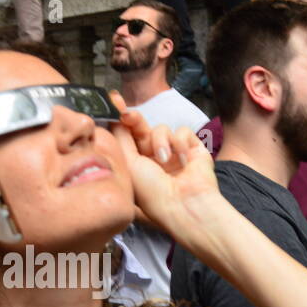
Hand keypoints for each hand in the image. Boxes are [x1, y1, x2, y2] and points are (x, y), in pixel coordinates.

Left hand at [108, 90, 223, 250]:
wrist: (183, 204)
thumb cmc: (151, 192)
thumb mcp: (128, 163)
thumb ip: (120, 137)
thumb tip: (114, 114)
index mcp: (135, 165)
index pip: (126, 137)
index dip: (120, 120)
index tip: (114, 102)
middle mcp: (153, 158)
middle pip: (142, 128)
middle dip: (135, 121)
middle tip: (130, 116)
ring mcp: (173, 153)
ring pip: (162, 129)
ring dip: (161, 141)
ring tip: (164, 160)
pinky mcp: (192, 149)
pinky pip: (182, 131)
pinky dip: (180, 143)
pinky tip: (182, 160)